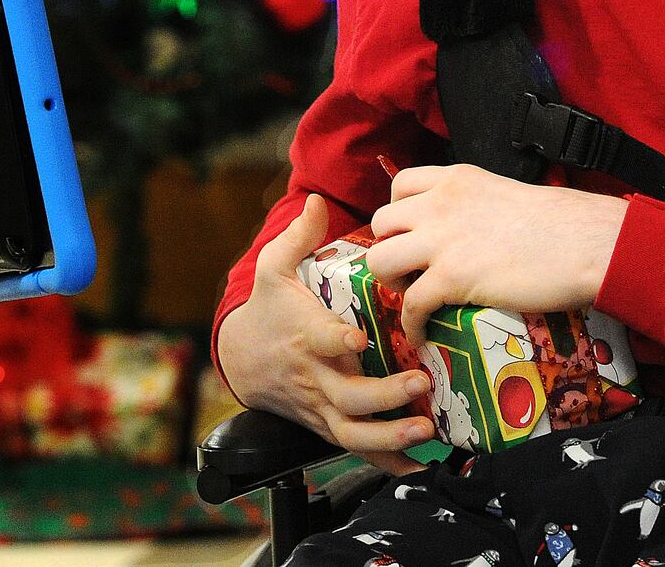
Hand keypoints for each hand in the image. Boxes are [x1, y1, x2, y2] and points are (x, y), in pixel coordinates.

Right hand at [216, 194, 433, 475]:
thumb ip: (299, 237)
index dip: (336, 341)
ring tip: (423, 430)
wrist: (242, 357)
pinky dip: (387, 461)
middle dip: (384, 395)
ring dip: (388, 437)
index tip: (358, 338)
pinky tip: (419, 463)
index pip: (318, 340)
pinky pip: (357, 449)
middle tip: (419, 383)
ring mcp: (322, 405)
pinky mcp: (329, 423)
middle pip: (347, 396)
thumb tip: (317, 200)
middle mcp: (314, 376)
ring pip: (353, 432)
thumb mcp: (273, 267)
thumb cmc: (267, 309)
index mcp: (304, 334)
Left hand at [366, 164, 628, 345]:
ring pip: (381, 261)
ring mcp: (442, 240)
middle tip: (411, 270)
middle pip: (381, 223)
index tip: (409, 234)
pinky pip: (411, 304)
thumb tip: (467, 230)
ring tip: (413, 298)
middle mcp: (440, 203)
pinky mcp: (452, 278)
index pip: (399, 184)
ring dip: (391, 284)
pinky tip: (422, 336)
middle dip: (390, 249)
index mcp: (455, 178)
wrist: (587, 242)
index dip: (398, 214)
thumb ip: (475, 205)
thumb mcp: (504, 192)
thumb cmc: (561, 222)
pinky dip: (411, 325)